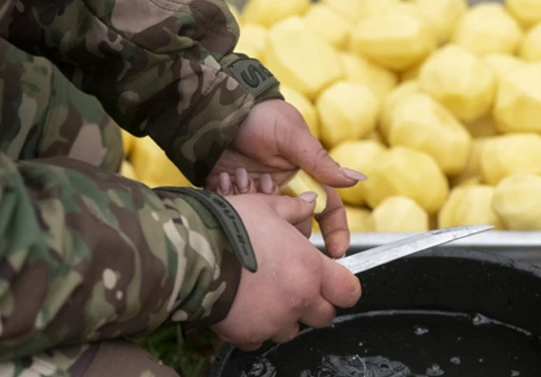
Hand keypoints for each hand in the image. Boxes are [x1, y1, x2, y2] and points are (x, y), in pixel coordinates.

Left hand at [207, 99, 366, 257]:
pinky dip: (232, 201)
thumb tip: (353, 180)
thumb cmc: (261, 116)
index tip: (337, 252)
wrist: (218, 108)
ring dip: (257, 208)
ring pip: (268, 224)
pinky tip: (226, 180)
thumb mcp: (291, 135)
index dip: (336, 231)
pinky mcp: (234, 198)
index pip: (328, 209)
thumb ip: (318, 160)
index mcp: (306, 177)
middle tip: (274, 217)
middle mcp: (285, 191)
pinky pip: (238, 215)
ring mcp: (259, 197)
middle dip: (287, 225)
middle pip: (297, 226)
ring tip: (244, 180)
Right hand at [210, 193, 361, 350]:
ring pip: (292, 330)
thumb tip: (309, 202)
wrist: (191, 252)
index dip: (343, 287)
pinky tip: (244, 306)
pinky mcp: (248, 335)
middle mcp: (297, 298)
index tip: (335, 282)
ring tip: (264, 294)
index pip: (348, 291)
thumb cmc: (229, 227)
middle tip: (295, 285)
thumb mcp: (266, 207)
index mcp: (309, 268)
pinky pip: (260, 338)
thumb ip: (293, 208)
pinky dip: (256, 327)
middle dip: (315, 303)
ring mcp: (274, 321)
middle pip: (324, 316)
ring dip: (285, 316)